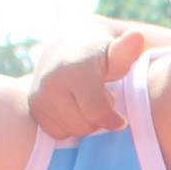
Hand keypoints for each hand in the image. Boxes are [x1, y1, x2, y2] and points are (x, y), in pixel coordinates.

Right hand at [25, 26, 149, 140]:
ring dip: (84, 122)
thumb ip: (128, 50)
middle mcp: (52, 80)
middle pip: (84, 126)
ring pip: (71, 131)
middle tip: (100, 99)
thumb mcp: (117, 52)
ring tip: (87, 101)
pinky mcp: (33, 105)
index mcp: (75, 69)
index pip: (97, 112)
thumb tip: (137, 37)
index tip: (121, 118)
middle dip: (99, 119)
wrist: (66, 46)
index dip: (113, 120)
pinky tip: (73, 106)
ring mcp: (39, 93)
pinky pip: (57, 132)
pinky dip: (69, 125)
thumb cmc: (101, 55)